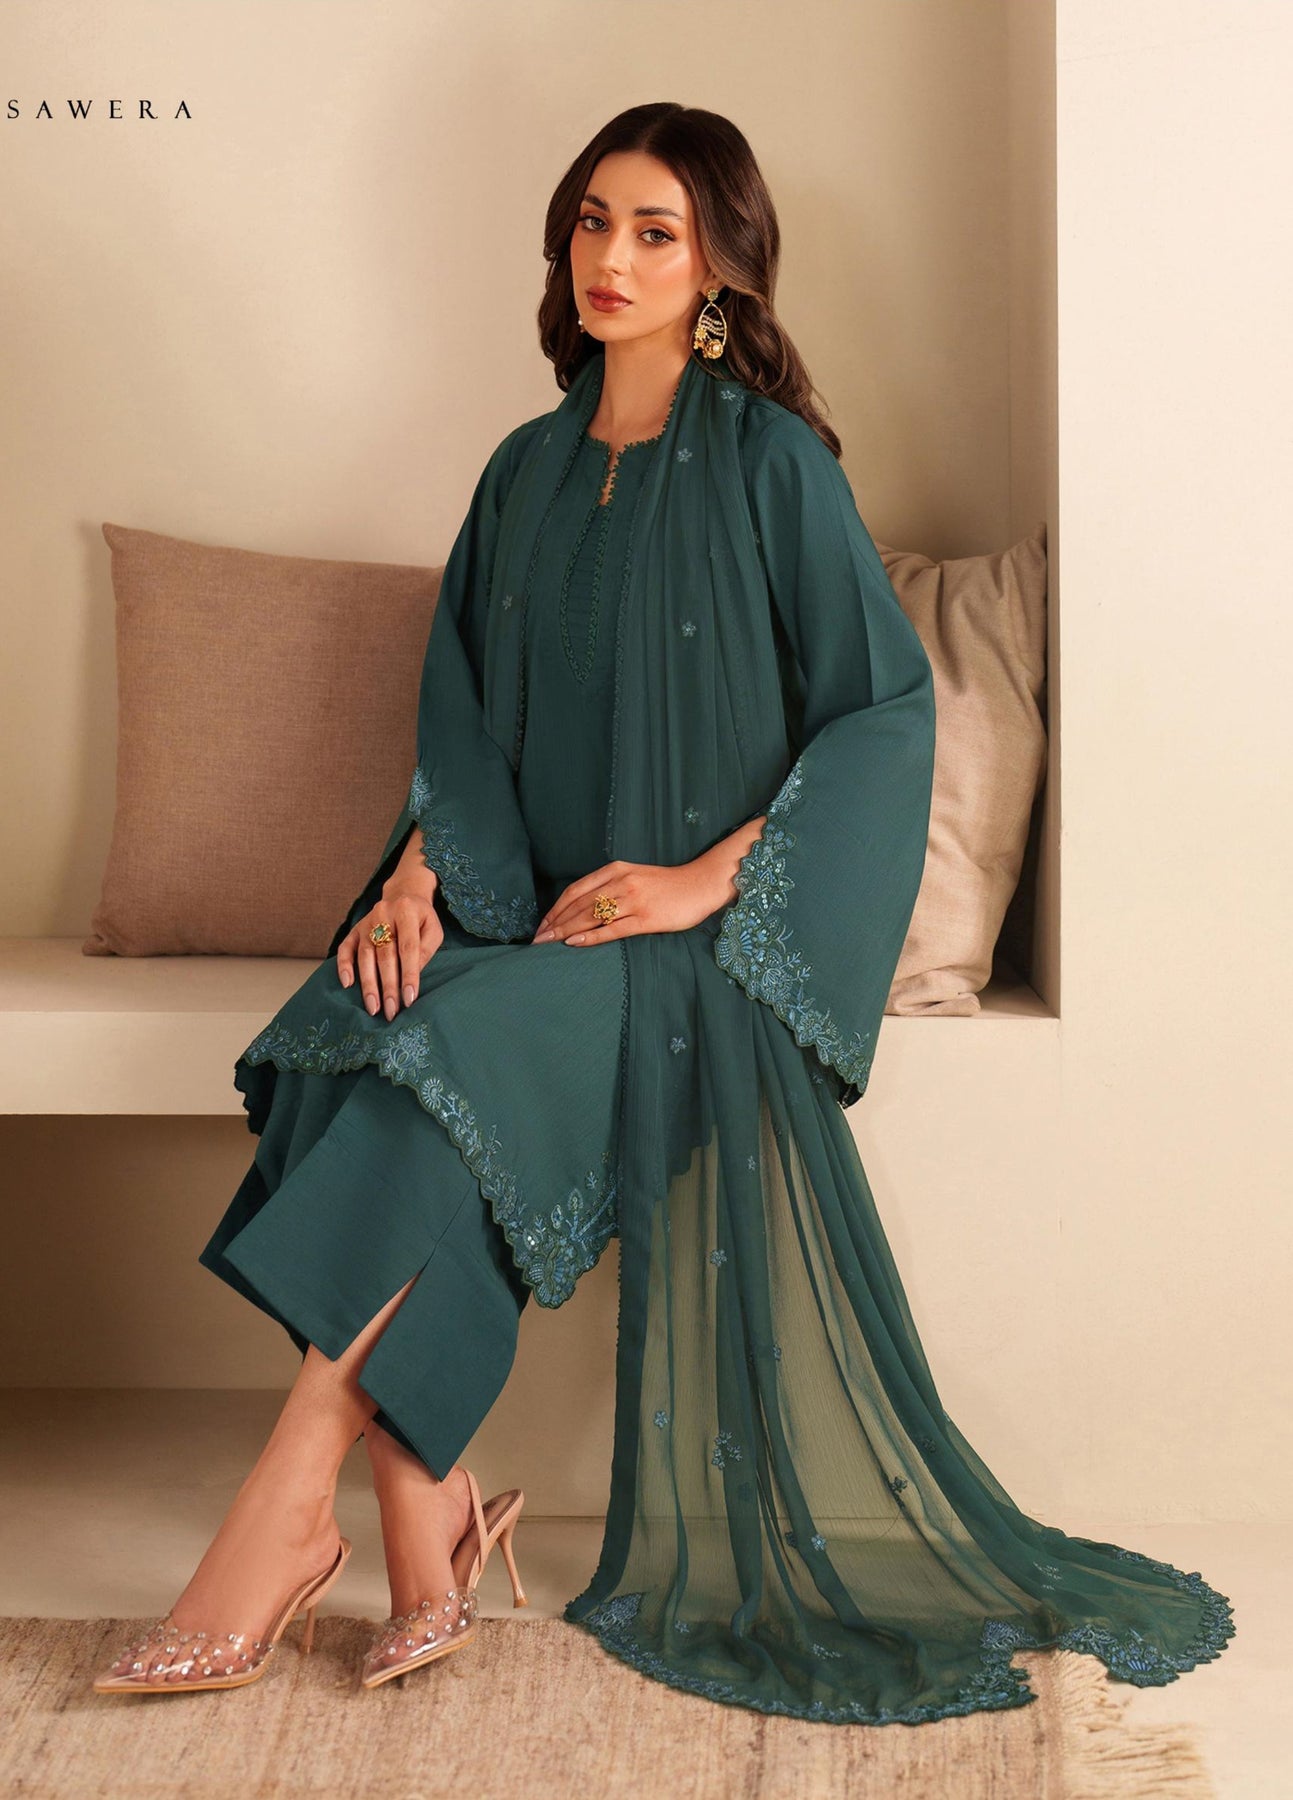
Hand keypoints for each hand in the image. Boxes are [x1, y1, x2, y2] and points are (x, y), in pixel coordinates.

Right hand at [337, 882, 443, 1017]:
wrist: (403, 895)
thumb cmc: (421, 919)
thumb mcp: (433, 930)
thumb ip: (425, 951)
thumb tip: (411, 978)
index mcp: (406, 911)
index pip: (408, 948)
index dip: (409, 975)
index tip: (409, 999)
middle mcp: (383, 914)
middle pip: (385, 955)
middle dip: (388, 986)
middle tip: (391, 1012)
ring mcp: (366, 922)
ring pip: (365, 956)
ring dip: (368, 984)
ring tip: (373, 1008)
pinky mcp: (354, 929)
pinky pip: (345, 948)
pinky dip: (344, 966)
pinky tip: (347, 984)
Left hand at [530, 856, 730, 945]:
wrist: (700, 885)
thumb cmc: (667, 885)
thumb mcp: (634, 876)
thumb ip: (610, 887)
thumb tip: (582, 908)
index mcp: (615, 870)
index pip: (576, 890)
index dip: (555, 908)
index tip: (542, 924)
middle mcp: (621, 883)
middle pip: (579, 904)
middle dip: (554, 923)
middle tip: (537, 939)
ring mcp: (633, 900)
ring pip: (591, 916)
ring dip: (565, 931)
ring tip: (548, 944)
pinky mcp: (646, 919)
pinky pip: (612, 929)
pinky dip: (590, 937)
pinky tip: (574, 943)